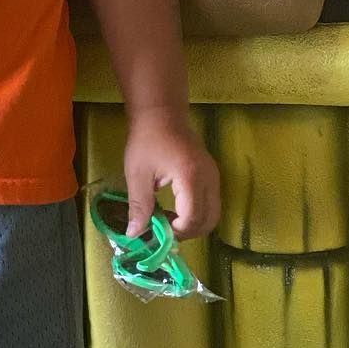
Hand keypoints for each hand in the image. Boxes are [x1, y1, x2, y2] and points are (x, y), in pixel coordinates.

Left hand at [122, 106, 219, 239]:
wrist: (160, 112)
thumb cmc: (146, 139)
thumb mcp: (137, 173)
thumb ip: (139, 206)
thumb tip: (134, 235)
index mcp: (190, 177)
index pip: (192, 218)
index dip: (176, 231)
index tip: (157, 230)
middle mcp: (209, 178)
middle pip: (208, 221)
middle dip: (187, 232)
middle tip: (164, 231)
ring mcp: (214, 176)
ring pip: (213, 214)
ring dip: (193, 224)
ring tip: (168, 220)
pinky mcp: (213, 175)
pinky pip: (211, 203)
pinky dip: (197, 213)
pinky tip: (176, 208)